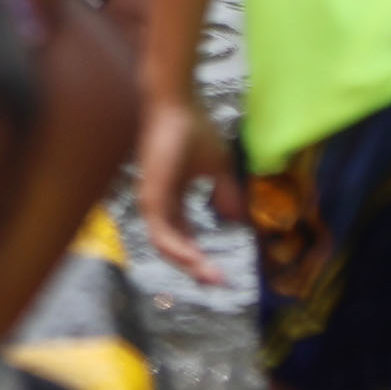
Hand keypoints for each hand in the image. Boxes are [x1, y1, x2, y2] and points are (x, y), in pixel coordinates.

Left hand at [130, 92, 237, 287]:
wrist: (178, 105)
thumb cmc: (194, 130)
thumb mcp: (218, 170)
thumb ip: (227, 195)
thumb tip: (240, 220)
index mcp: (172, 199)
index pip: (183, 237)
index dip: (201, 256)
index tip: (222, 273)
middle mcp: (158, 204)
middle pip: (174, 247)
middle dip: (196, 267)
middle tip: (218, 283)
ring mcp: (152, 202)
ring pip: (166, 246)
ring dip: (190, 264)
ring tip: (212, 277)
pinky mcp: (150, 197)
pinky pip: (162, 234)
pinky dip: (180, 250)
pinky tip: (198, 260)